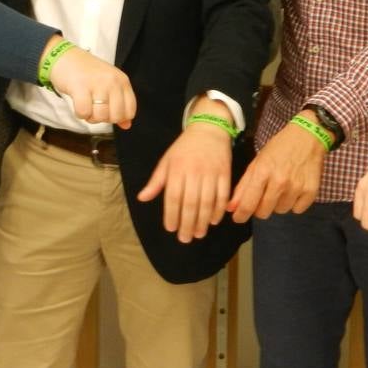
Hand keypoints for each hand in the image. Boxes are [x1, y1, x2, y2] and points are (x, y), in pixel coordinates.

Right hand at [45, 37, 135, 127]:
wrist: (64, 57)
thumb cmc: (87, 73)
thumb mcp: (108, 84)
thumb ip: (119, 104)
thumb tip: (126, 125)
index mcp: (122, 81)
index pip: (130, 110)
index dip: (118, 117)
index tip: (108, 111)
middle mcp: (112, 81)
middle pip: (115, 116)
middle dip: (104, 119)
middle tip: (94, 108)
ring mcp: (97, 83)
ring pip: (100, 116)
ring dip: (90, 117)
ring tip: (86, 105)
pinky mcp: (80, 87)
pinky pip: (84, 112)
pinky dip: (80, 113)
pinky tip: (78, 104)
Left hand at [137, 119, 232, 242]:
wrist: (209, 129)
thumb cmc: (184, 148)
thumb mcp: (166, 161)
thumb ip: (156, 181)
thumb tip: (142, 198)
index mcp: (177, 168)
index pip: (173, 196)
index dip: (172, 214)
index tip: (171, 229)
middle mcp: (194, 171)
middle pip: (191, 202)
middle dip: (187, 223)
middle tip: (185, 239)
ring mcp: (211, 173)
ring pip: (207, 201)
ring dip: (203, 221)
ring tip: (198, 234)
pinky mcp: (225, 173)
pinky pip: (223, 195)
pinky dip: (218, 210)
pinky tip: (213, 221)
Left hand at [227, 113, 324, 221]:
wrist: (308, 136)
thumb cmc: (279, 148)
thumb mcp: (257, 162)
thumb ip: (243, 186)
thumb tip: (231, 208)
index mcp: (263, 172)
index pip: (248, 204)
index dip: (241, 215)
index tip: (238, 217)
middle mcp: (280, 182)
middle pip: (264, 212)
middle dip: (260, 207)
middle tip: (264, 195)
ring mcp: (296, 187)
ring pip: (280, 211)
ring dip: (278, 203)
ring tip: (282, 187)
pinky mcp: (311, 191)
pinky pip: (297, 209)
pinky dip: (294, 203)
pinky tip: (294, 189)